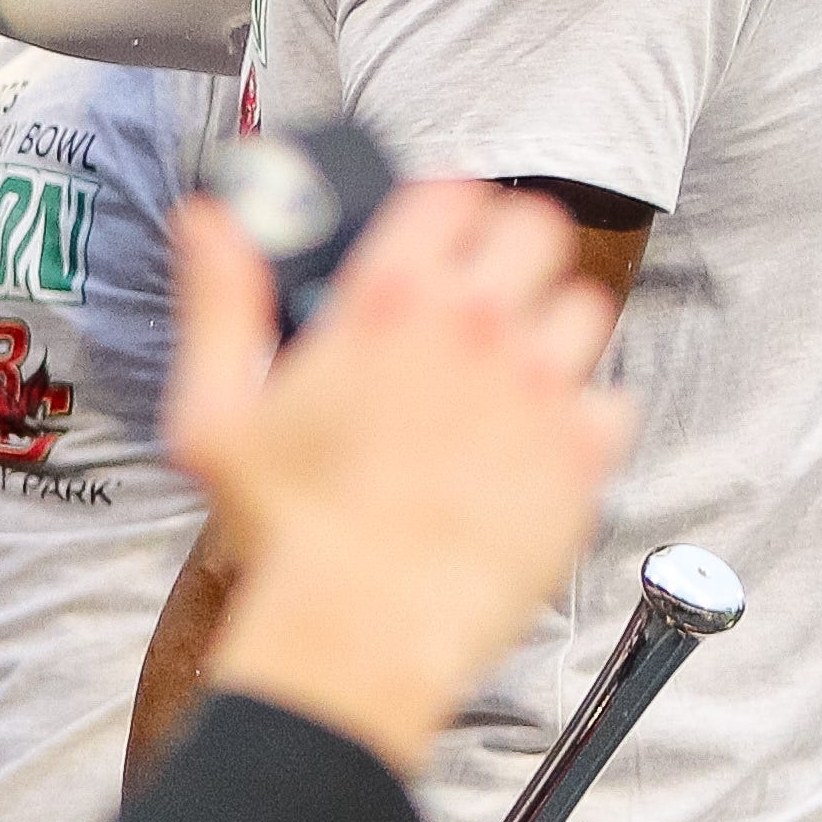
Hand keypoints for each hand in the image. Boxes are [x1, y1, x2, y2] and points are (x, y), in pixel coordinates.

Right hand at [166, 176, 628, 775]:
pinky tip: (539, 437)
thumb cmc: (288, 531)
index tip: (437, 225)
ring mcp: (539, 392)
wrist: (364, 627)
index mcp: (387, 304)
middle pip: (537, 229)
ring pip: (584, 307)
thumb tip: (208, 220)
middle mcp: (475, 332)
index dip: (447, 201)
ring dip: (552, 321)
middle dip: (512, 243)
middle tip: (487, 280)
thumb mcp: (216, 409)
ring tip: (516, 360)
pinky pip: (612, 402)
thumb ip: (219, 301)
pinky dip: (584, 413)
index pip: (452, 193)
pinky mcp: (582, 457)